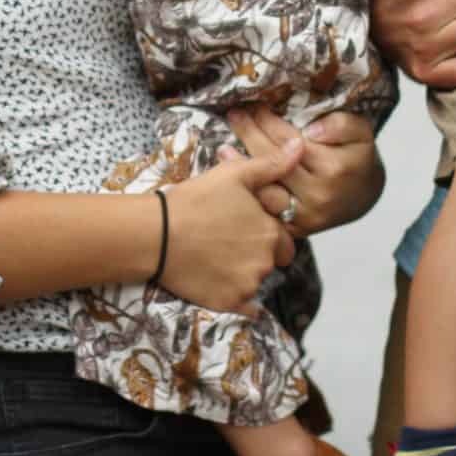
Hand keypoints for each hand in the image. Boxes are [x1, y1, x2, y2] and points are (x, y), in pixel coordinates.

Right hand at [158, 144, 299, 314]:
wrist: (154, 235)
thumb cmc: (193, 200)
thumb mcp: (233, 173)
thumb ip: (272, 164)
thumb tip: (301, 146)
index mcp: (270, 232)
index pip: (281, 239)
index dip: (263, 232)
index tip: (239, 227)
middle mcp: (265, 262)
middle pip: (271, 261)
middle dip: (257, 254)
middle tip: (225, 242)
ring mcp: (247, 286)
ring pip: (255, 281)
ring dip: (244, 273)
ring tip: (214, 257)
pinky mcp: (228, 304)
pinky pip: (244, 308)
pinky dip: (236, 297)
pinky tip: (216, 281)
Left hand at [230, 106, 381, 234]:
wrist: (363, 196)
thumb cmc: (357, 159)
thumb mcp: (361, 133)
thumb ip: (341, 125)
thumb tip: (312, 130)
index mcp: (333, 169)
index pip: (289, 140)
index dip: (268, 121)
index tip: (255, 106)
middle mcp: (318, 195)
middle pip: (272, 161)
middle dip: (250, 134)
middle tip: (235, 116)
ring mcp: (305, 216)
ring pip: (265, 187)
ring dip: (241, 167)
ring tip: (223, 148)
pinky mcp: (296, 229)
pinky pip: (266, 210)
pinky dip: (249, 193)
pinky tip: (234, 178)